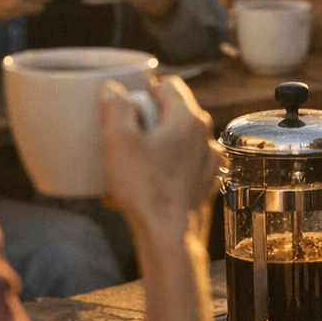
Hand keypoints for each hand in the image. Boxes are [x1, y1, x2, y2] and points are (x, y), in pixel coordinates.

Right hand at [98, 77, 219, 237]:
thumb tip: (112, 89)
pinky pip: (186, 163)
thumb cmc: (145, 190)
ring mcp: (208, 161)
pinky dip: (170, 165)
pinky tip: (150, 180)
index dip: (145, 90)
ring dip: (161, 142)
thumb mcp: (119, 142)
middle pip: (176, 111)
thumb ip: (116, 108)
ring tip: (137, 161)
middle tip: (128, 136)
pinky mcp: (206, 182)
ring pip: (181, 138)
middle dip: (151, 118)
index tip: (129, 106)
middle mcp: (205, 136)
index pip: (169, 85)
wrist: (168, 235)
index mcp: (188, 119)